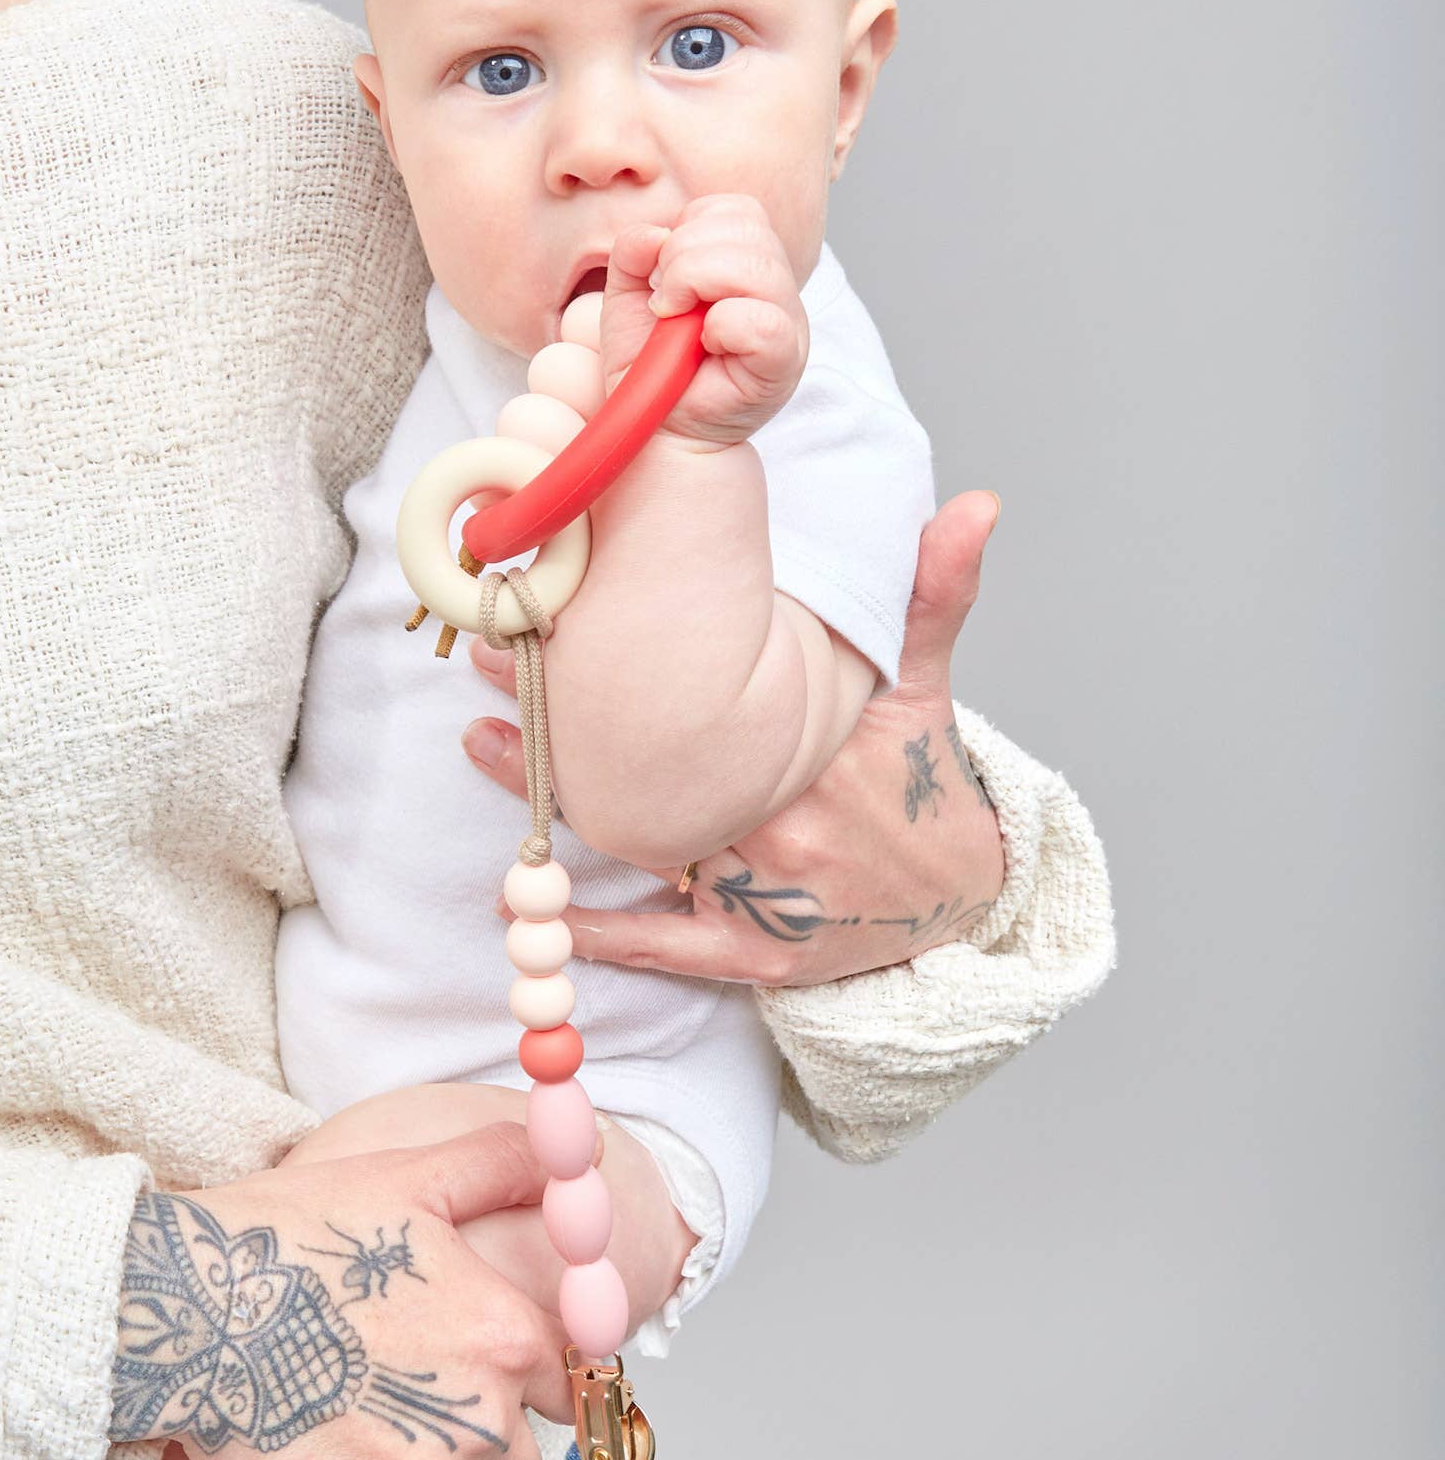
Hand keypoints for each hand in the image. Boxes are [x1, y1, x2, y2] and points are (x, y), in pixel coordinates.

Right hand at [110, 1124, 581, 1459]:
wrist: (189, 1303)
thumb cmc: (295, 1233)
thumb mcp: (408, 1177)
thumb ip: (500, 1167)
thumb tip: (576, 1148)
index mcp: (505, 1338)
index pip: (564, 1390)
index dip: (518, 1379)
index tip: (467, 1368)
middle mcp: (478, 1422)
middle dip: (470, 1441)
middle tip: (397, 1396)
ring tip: (351, 1422)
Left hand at [462, 491, 1005, 985]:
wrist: (967, 906)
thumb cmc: (928, 787)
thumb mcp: (926, 688)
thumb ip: (934, 595)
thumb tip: (975, 504)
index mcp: (819, 751)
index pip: (708, 692)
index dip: (619, 650)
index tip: (556, 599)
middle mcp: (787, 824)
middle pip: (654, 761)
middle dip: (565, 708)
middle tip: (491, 654)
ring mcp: (770, 895)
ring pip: (644, 840)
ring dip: (557, 793)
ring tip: (484, 739)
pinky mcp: (757, 955)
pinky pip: (669, 943)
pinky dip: (604, 931)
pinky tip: (530, 903)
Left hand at [599, 194, 807, 447]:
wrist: (654, 429)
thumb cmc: (650, 366)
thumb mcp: (628, 299)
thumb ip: (633, 253)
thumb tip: (655, 234)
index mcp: (745, 262)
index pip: (735, 208)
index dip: (689, 227)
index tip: (660, 273)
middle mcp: (775, 286)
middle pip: (746, 225)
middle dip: (684, 254)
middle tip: (663, 300)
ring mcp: (788, 323)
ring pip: (756, 264)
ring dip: (696, 282)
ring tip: (673, 319)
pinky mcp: (784, 361)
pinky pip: (762, 320)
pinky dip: (722, 325)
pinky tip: (704, 344)